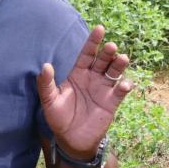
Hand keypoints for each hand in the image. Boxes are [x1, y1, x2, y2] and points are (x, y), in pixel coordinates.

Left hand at [37, 25, 133, 158]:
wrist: (70, 138)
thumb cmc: (58, 117)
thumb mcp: (49, 100)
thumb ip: (46, 84)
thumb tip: (45, 66)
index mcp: (78, 74)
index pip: (87, 54)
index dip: (93, 42)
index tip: (100, 28)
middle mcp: (93, 78)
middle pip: (103, 61)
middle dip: (107, 52)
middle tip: (110, 46)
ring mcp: (104, 90)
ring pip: (115, 72)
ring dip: (119, 65)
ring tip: (122, 58)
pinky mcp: (111, 103)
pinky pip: (120, 92)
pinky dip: (124, 87)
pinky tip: (124, 84)